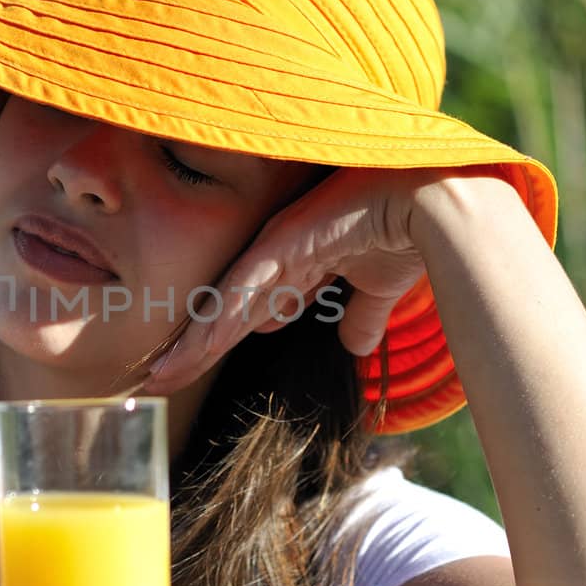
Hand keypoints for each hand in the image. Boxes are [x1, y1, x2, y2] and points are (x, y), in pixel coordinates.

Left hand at [139, 167, 438, 395]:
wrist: (431, 204)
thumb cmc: (405, 234)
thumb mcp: (377, 291)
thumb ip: (361, 316)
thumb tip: (354, 346)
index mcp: (295, 268)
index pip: (245, 315)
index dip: (216, 344)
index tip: (189, 370)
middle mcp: (276, 258)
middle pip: (222, 315)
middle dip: (190, 352)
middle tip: (154, 381)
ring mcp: (275, 248)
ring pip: (223, 307)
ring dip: (192, 345)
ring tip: (159, 376)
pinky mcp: (283, 241)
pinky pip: (244, 288)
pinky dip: (221, 318)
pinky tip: (197, 347)